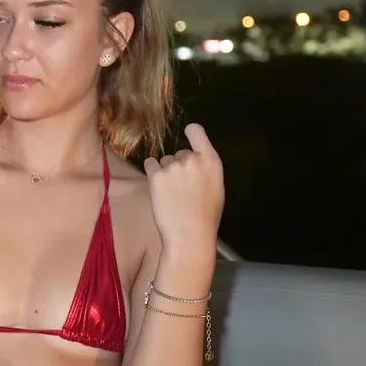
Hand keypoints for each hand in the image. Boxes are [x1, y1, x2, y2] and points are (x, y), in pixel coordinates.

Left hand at [144, 123, 223, 256]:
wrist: (189, 234)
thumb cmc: (206, 215)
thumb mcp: (215, 186)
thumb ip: (205, 169)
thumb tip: (195, 160)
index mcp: (211, 160)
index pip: (197, 131)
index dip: (191, 132)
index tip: (188, 133)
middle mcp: (192, 158)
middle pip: (180, 152)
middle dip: (179, 165)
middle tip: (182, 188)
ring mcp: (173, 166)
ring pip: (164, 160)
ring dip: (165, 172)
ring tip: (172, 193)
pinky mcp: (156, 175)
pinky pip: (150, 164)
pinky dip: (152, 173)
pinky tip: (159, 189)